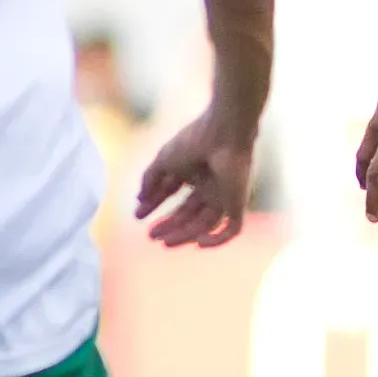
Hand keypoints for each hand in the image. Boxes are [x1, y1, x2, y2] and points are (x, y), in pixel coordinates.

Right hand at [134, 115, 253, 246]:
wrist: (224, 133)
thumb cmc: (194, 141)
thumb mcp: (163, 159)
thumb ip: (150, 178)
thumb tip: (139, 199)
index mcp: (193, 170)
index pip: (172, 193)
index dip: (155, 205)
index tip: (138, 215)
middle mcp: (209, 184)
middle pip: (188, 212)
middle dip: (169, 225)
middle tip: (151, 236)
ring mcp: (225, 195)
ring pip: (205, 224)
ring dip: (185, 235)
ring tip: (165, 242)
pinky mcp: (239, 203)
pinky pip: (232, 229)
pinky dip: (217, 240)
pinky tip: (198, 243)